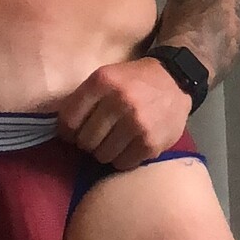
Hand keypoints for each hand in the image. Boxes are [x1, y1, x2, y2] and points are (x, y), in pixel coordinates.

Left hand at [53, 56, 190, 167]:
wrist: (175, 81)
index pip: (69, 120)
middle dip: (88, 143)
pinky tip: (129, 147)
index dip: (67, 132)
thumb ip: (85, 98)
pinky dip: (122, 159)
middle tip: (98, 137)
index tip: (73, 134)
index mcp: (103, 81)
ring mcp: (136, 123)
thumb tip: (63, 132)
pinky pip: (122, 163)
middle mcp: (119, 101)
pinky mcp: (150, 142)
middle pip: (85, 141)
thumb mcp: (106, 76)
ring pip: (102, 155)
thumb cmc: (134, 80)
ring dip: (105, 152)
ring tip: (114, 142)